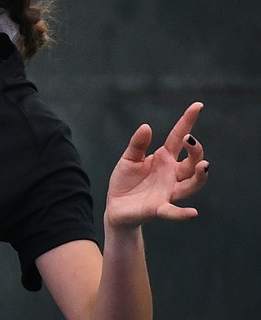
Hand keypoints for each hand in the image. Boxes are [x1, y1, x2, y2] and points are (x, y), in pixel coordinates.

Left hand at [104, 102, 209, 230]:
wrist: (116, 206)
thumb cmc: (126, 180)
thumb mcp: (129, 158)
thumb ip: (137, 144)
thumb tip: (147, 126)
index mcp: (164, 158)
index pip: (179, 138)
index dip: (188, 122)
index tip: (197, 106)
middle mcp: (171, 174)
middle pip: (191, 162)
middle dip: (195, 151)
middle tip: (190, 140)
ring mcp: (168, 191)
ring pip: (190, 184)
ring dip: (199, 177)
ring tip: (204, 165)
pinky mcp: (158, 208)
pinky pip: (173, 211)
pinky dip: (182, 213)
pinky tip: (192, 212)